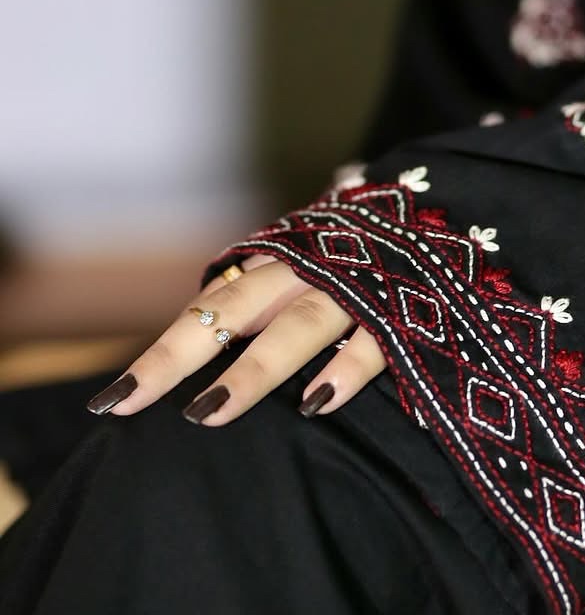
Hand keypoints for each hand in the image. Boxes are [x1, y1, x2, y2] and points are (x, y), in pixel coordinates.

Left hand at [86, 256, 387, 425]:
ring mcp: (352, 286)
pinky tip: (319, 405)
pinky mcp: (401, 307)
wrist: (443, 203)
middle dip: (179, 357)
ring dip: (255, 368)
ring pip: (298, 326)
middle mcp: (304, 270)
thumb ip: (262, 297)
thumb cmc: (359, 251)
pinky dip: (347, 368)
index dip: (161, 354)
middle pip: (232, 312)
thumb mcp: (303, 262)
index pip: (206, 311)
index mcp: (276, 263)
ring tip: (209, 412)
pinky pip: (373, 340)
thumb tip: (204, 336)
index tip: (111, 403)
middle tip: (130, 401)